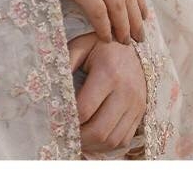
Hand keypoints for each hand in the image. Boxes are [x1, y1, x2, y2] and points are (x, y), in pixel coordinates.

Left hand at [68, 32, 146, 153]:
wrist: (132, 46)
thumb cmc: (101, 46)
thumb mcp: (82, 46)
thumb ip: (66, 62)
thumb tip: (52, 85)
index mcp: (108, 73)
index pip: (85, 108)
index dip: (69, 119)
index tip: (57, 120)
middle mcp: (125, 92)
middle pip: (100, 130)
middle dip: (80, 138)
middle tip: (65, 136)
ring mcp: (136, 105)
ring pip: (113, 140)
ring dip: (93, 146)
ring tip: (78, 140)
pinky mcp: (140, 113)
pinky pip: (124, 140)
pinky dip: (107, 145)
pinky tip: (94, 139)